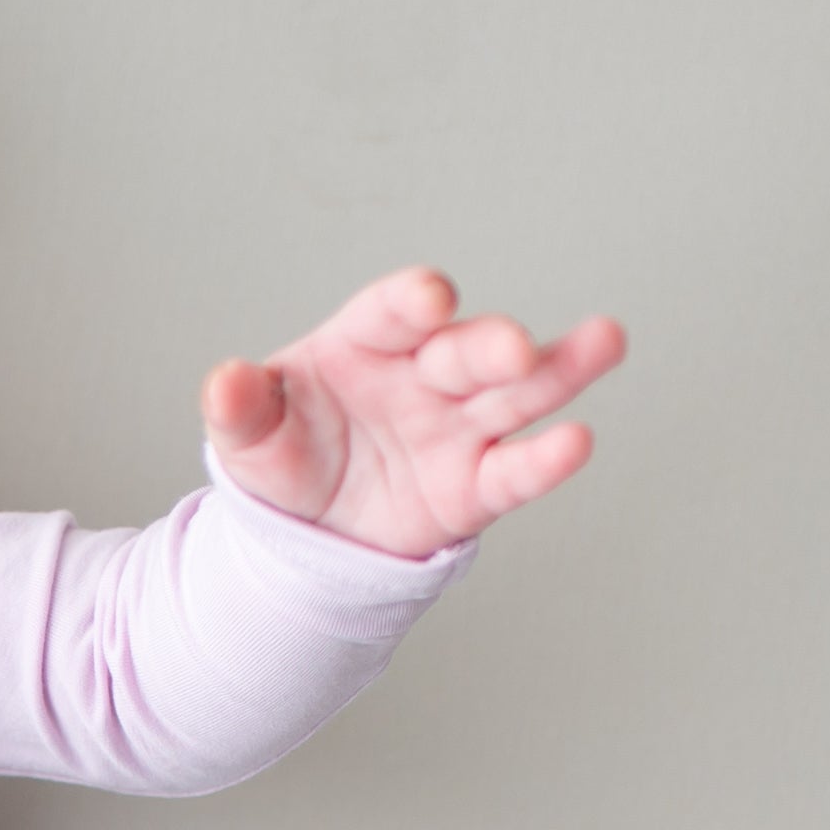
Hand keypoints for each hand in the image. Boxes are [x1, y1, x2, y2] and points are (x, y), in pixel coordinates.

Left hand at [202, 267, 624, 559]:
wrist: (312, 530)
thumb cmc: (288, 455)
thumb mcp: (252, 437)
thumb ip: (243, 409)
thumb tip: (223, 382)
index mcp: (368, 341)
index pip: (394, 312)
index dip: (413, 303)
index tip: (431, 299)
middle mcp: (426, 374)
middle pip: (465, 351)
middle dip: (490, 347)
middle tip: (512, 349)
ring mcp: (459, 427)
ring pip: (516, 394)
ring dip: (559, 369)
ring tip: (606, 341)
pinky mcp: (477, 485)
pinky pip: (514, 472)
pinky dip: (544, 462)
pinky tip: (576, 443)